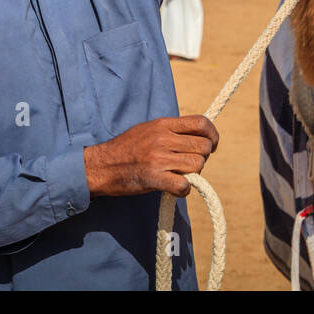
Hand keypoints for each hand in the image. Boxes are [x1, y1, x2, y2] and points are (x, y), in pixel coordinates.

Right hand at [83, 115, 218, 197]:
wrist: (100, 166)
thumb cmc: (126, 149)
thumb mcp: (148, 129)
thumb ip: (171, 131)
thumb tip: (197, 135)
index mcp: (163, 124)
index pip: (201, 123)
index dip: (213, 135)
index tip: (212, 145)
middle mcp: (163, 138)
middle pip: (203, 146)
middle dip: (202, 157)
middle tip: (190, 165)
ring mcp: (158, 158)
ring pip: (197, 165)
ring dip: (193, 174)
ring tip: (179, 176)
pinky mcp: (153, 178)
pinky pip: (183, 185)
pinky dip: (183, 190)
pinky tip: (175, 189)